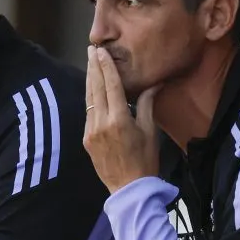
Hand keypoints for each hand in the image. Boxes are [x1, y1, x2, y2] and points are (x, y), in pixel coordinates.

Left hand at [83, 46, 160, 193]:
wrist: (129, 189)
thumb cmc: (145, 160)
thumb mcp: (149, 131)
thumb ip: (146, 105)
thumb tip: (154, 84)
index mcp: (118, 119)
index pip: (111, 86)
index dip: (106, 66)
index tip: (101, 51)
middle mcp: (101, 123)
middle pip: (95, 88)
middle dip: (93, 67)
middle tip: (91, 49)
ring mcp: (91, 131)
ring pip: (89, 99)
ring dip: (90, 80)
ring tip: (90, 63)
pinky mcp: (86, 139)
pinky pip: (88, 113)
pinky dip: (90, 98)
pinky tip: (92, 89)